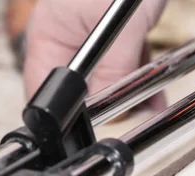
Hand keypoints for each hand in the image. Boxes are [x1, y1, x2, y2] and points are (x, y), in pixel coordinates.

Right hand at [22, 0, 166, 112]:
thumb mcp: (121, 25)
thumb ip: (113, 68)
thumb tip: (105, 109)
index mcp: (49, 32)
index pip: (42, 89)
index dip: (62, 116)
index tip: (86, 131)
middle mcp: (65, 35)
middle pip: (75, 88)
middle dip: (100, 108)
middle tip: (124, 118)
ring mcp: (89, 34)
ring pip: (101, 78)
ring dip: (123, 93)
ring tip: (145, 105)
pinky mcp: (113, 31)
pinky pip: (119, 62)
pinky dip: (135, 75)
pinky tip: (151, 90)